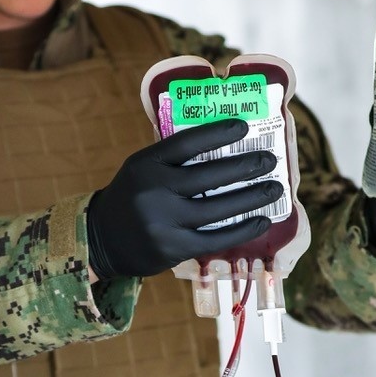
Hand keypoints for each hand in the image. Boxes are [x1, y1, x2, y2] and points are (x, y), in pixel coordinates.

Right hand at [86, 118, 282, 279]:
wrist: (101, 240)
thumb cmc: (134, 198)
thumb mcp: (144, 170)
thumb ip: (175, 161)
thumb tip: (226, 147)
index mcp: (146, 164)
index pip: (187, 143)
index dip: (218, 133)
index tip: (244, 127)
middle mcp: (153, 191)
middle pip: (209, 176)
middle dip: (246, 167)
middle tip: (269, 160)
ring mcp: (163, 223)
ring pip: (218, 209)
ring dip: (252, 198)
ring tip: (274, 189)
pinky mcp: (173, 249)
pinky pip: (216, 239)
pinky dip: (243, 230)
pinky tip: (262, 221)